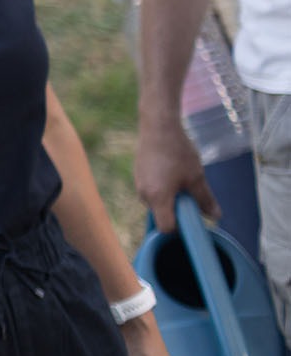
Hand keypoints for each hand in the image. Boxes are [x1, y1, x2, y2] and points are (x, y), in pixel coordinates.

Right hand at [133, 112, 219, 230]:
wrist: (158, 126)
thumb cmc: (178, 152)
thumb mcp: (197, 177)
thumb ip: (205, 200)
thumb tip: (216, 217)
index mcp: (158, 198)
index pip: (166, 228)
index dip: (179, 228)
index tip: (190, 217)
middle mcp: (144, 194)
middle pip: (161, 214)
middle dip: (176, 209)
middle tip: (189, 192)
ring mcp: (138, 184)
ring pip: (156, 201)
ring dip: (169, 197)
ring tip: (180, 178)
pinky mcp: (138, 174)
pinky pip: (151, 190)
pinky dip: (162, 187)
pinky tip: (171, 170)